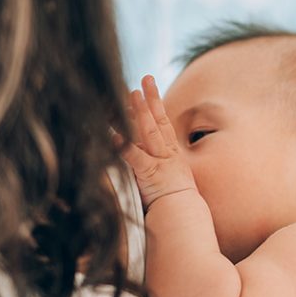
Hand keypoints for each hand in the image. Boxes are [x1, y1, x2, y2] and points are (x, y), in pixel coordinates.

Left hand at [120, 75, 197, 208]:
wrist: (184, 219)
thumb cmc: (175, 205)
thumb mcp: (167, 180)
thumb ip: (153, 167)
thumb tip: (137, 156)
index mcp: (172, 155)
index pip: (164, 124)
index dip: (157, 105)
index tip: (149, 89)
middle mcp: (168, 154)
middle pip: (159, 120)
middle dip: (152, 98)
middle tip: (145, 78)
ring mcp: (161, 162)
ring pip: (149, 131)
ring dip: (140, 111)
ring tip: (131, 93)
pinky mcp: (151, 174)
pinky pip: (134, 156)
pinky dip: (123, 145)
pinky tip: (111, 134)